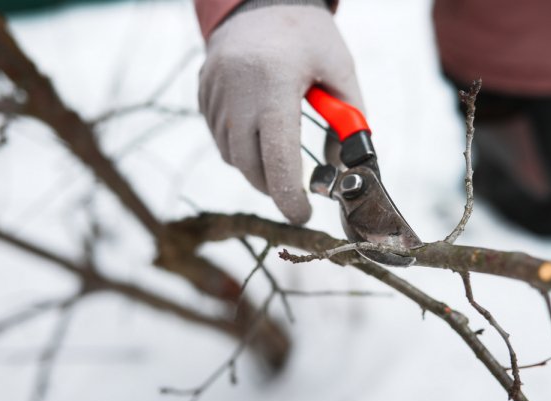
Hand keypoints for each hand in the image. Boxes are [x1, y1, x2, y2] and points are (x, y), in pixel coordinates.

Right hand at [199, 5, 363, 223]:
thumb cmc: (307, 35)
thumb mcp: (339, 70)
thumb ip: (347, 121)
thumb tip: (341, 168)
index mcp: (274, 83)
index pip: (277, 155)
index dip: (289, 193)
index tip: (301, 214)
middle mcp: (236, 90)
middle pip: (249, 164)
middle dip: (273, 186)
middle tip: (293, 189)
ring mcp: (214, 92)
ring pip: (231, 155)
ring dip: (255, 167)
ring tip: (276, 152)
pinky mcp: (203, 93)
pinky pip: (219, 137)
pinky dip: (239, 147)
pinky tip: (256, 130)